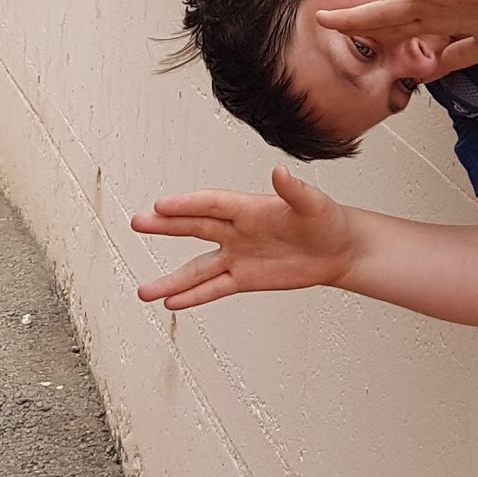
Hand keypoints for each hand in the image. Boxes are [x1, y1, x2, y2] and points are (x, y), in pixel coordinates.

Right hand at [131, 167, 357, 310]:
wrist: (339, 250)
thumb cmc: (327, 220)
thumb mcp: (315, 204)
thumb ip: (295, 190)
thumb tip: (280, 172)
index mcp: (250, 207)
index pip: (211, 204)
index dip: (187, 204)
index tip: (161, 205)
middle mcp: (237, 230)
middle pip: (195, 227)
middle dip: (166, 226)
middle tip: (138, 222)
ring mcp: (238, 255)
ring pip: (197, 269)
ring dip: (171, 280)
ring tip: (144, 291)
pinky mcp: (245, 278)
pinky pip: (214, 288)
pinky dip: (193, 296)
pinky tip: (171, 303)